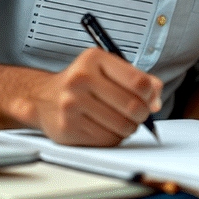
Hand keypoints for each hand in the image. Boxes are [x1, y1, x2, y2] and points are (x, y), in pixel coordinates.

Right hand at [17, 48, 162, 146]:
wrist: (43, 98)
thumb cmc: (84, 83)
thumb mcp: (109, 70)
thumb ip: (139, 80)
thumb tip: (156, 103)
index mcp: (93, 59)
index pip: (138, 82)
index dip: (150, 94)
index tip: (148, 98)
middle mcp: (80, 80)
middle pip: (132, 106)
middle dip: (142, 114)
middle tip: (138, 114)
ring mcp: (71, 105)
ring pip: (122, 126)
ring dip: (129, 128)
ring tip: (122, 121)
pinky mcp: (67, 128)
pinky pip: (107, 140)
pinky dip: (114, 137)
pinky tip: (106, 128)